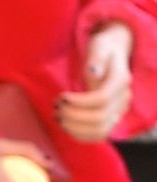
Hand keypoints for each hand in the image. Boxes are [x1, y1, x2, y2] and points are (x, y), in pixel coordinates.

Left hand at [56, 21, 132, 142]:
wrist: (112, 55)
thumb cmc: (103, 49)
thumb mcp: (99, 46)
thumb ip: (96, 58)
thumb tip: (93, 72)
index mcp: (121, 80)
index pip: (101, 99)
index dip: (79, 102)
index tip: (62, 96)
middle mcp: (123, 99)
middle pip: (100, 118)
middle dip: (73, 116)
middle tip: (57, 108)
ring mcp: (119, 111)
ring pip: (100, 131)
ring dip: (75, 128)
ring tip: (59, 116)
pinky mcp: (111, 119)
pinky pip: (98, 135)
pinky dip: (79, 134)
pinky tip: (65, 125)